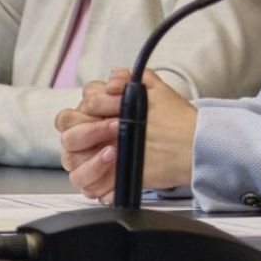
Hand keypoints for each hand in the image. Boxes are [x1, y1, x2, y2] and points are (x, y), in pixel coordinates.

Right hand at [56, 68, 195, 200]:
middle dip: (90, 129)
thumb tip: (113, 79)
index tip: (118, 102)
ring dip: (90, 155)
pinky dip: (93, 174)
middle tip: (117, 126)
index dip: (94, 104)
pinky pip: (82, 182)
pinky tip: (112, 166)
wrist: (192, 145)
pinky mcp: (102, 180)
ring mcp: (94, 159)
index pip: (76, 108)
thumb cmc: (171, 120)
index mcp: (98, 114)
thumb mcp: (155, 91)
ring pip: (69, 159)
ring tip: (115, 151)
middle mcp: (91, 137)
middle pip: (67, 133)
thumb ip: (133, 78)